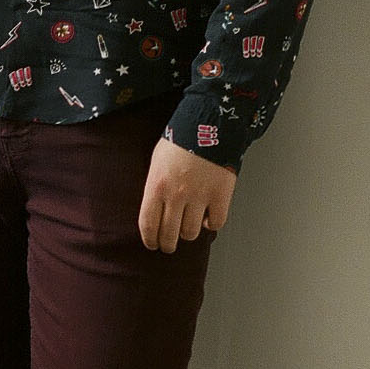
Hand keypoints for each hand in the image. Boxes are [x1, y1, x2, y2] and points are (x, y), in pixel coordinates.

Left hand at [138, 138, 234, 253]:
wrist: (209, 123)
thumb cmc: (180, 139)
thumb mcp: (157, 161)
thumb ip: (155, 186)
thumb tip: (155, 210)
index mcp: (156, 186)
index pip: (148, 224)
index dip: (149, 240)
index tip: (152, 244)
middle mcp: (176, 195)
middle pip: (169, 235)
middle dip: (167, 244)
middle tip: (169, 245)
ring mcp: (199, 196)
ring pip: (191, 233)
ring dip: (188, 234)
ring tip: (188, 228)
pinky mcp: (221, 195)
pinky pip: (215, 223)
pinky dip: (210, 224)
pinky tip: (206, 217)